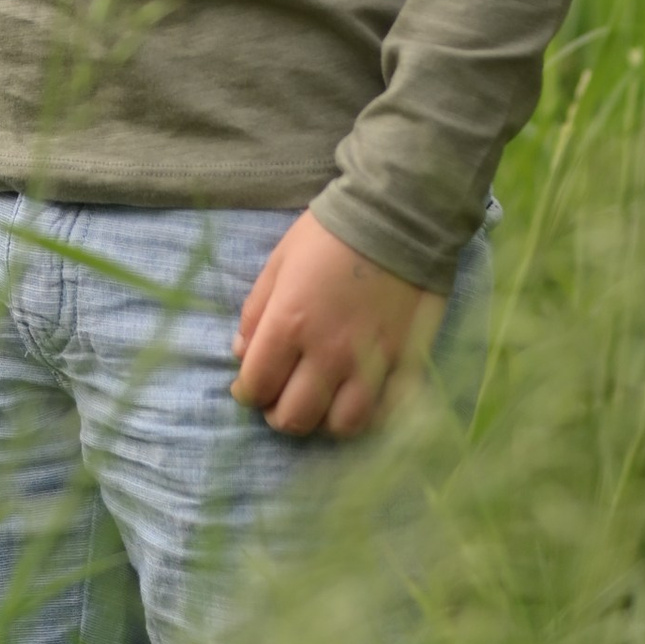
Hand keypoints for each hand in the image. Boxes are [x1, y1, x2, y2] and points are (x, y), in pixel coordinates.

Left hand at [231, 214, 442, 439]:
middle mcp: (328, 353)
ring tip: (317, 403)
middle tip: (279, 399)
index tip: (249, 387)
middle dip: (278, 414)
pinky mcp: (403, 363)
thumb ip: (255, 312)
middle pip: (294, 417)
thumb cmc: (328, 235)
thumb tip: (241, 354)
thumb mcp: (278, 262)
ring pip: (339, 426)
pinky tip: (353, 400)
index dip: (247, 393)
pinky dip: (363, 416)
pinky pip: (381, 413)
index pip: (258, 385)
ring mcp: (368, 363)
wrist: (395, 217)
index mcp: (290, 324)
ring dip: (321, 420)